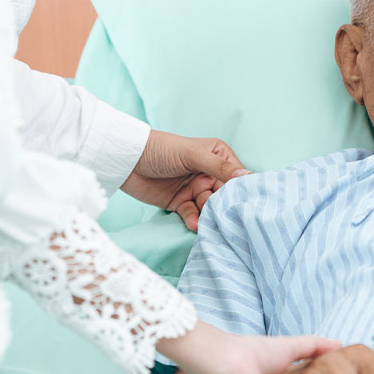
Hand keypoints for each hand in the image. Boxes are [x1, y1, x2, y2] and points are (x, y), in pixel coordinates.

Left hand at [120, 130, 249, 230]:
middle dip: (225, 207)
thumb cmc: (162, 149)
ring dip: (209, 216)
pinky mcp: (181, 202)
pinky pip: (192, 215)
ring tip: (209, 225)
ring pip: (209, 207)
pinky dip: (194, 221)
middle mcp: (209, 173)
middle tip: (227, 219)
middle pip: (224, 195)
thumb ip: (220, 167)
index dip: (241, 190)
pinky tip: (194, 225)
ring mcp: (195, 189)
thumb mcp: (193, 155)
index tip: (247, 204)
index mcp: (218, 157)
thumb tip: (247, 176)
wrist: (126, 160)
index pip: (236, 176)